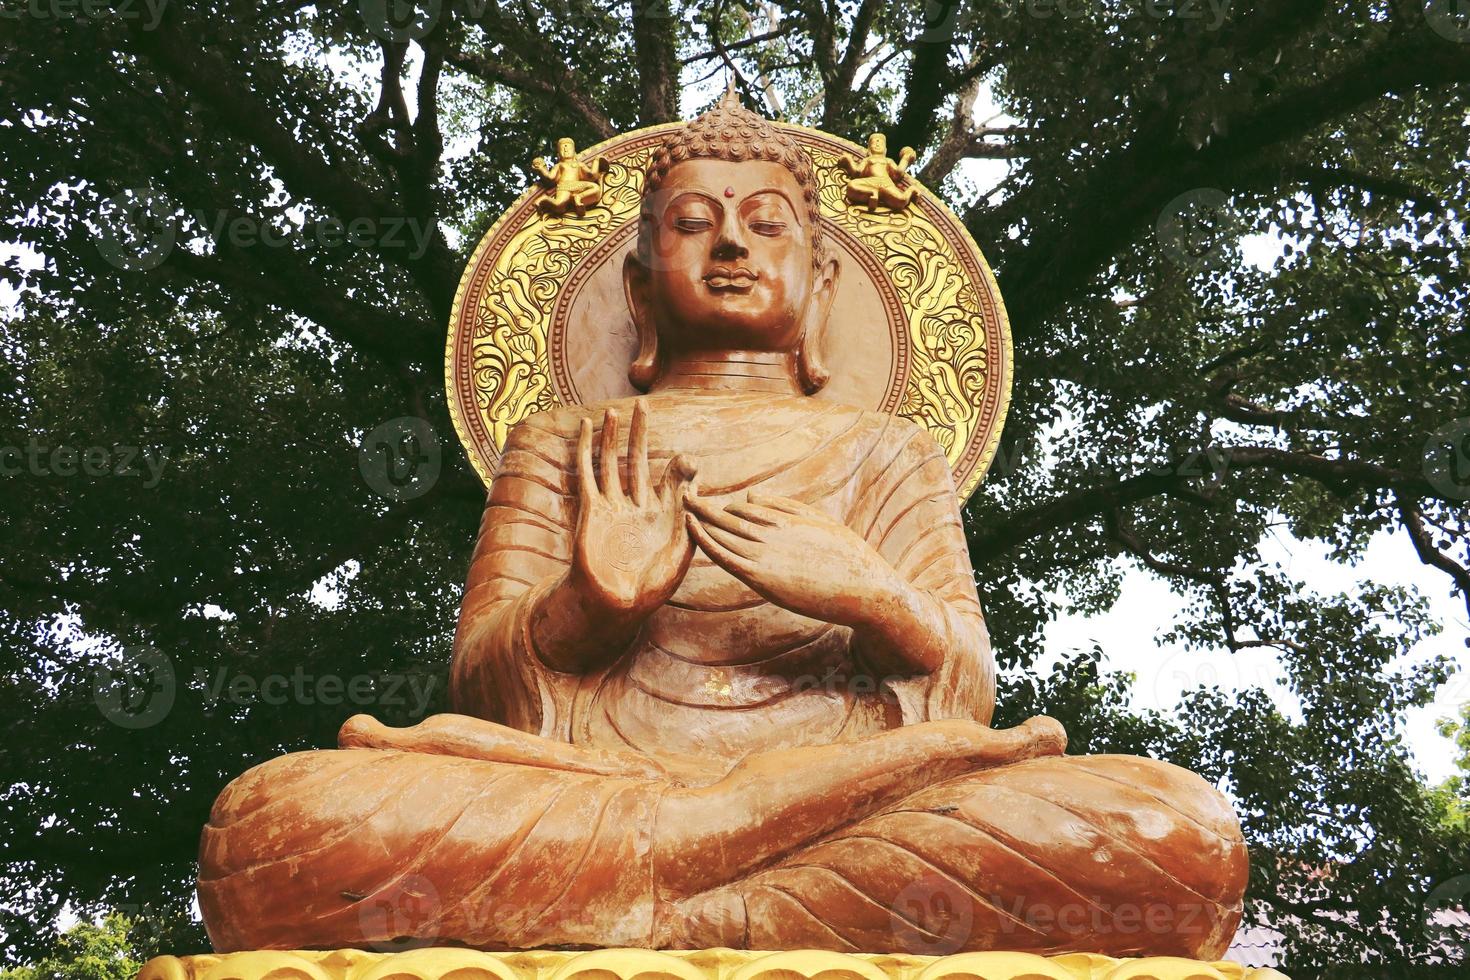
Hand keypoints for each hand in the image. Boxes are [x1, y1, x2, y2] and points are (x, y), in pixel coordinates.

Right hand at [571, 399, 697, 620]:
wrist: (617, 603)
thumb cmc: (652, 584)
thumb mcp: (681, 546)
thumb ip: (689, 507)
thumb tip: (695, 469)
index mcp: (662, 516)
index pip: (670, 482)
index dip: (679, 468)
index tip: (687, 461)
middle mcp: (636, 507)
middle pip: (636, 462)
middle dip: (639, 435)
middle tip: (643, 406)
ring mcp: (612, 506)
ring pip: (611, 463)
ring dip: (612, 438)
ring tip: (613, 412)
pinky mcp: (592, 509)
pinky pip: (587, 474)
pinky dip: (585, 451)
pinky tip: (584, 431)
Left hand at [685, 492, 902, 626]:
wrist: (864, 590)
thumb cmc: (848, 559)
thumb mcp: (819, 523)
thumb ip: (785, 509)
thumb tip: (747, 498)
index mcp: (788, 520)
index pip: (745, 509)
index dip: (724, 508)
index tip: (707, 505)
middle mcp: (773, 534)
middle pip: (729, 516)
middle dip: (704, 505)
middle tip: (683, 492)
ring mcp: (766, 555)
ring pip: (724, 532)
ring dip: (700, 518)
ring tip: (681, 504)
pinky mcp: (762, 578)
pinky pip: (725, 556)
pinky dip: (705, 540)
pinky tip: (691, 528)